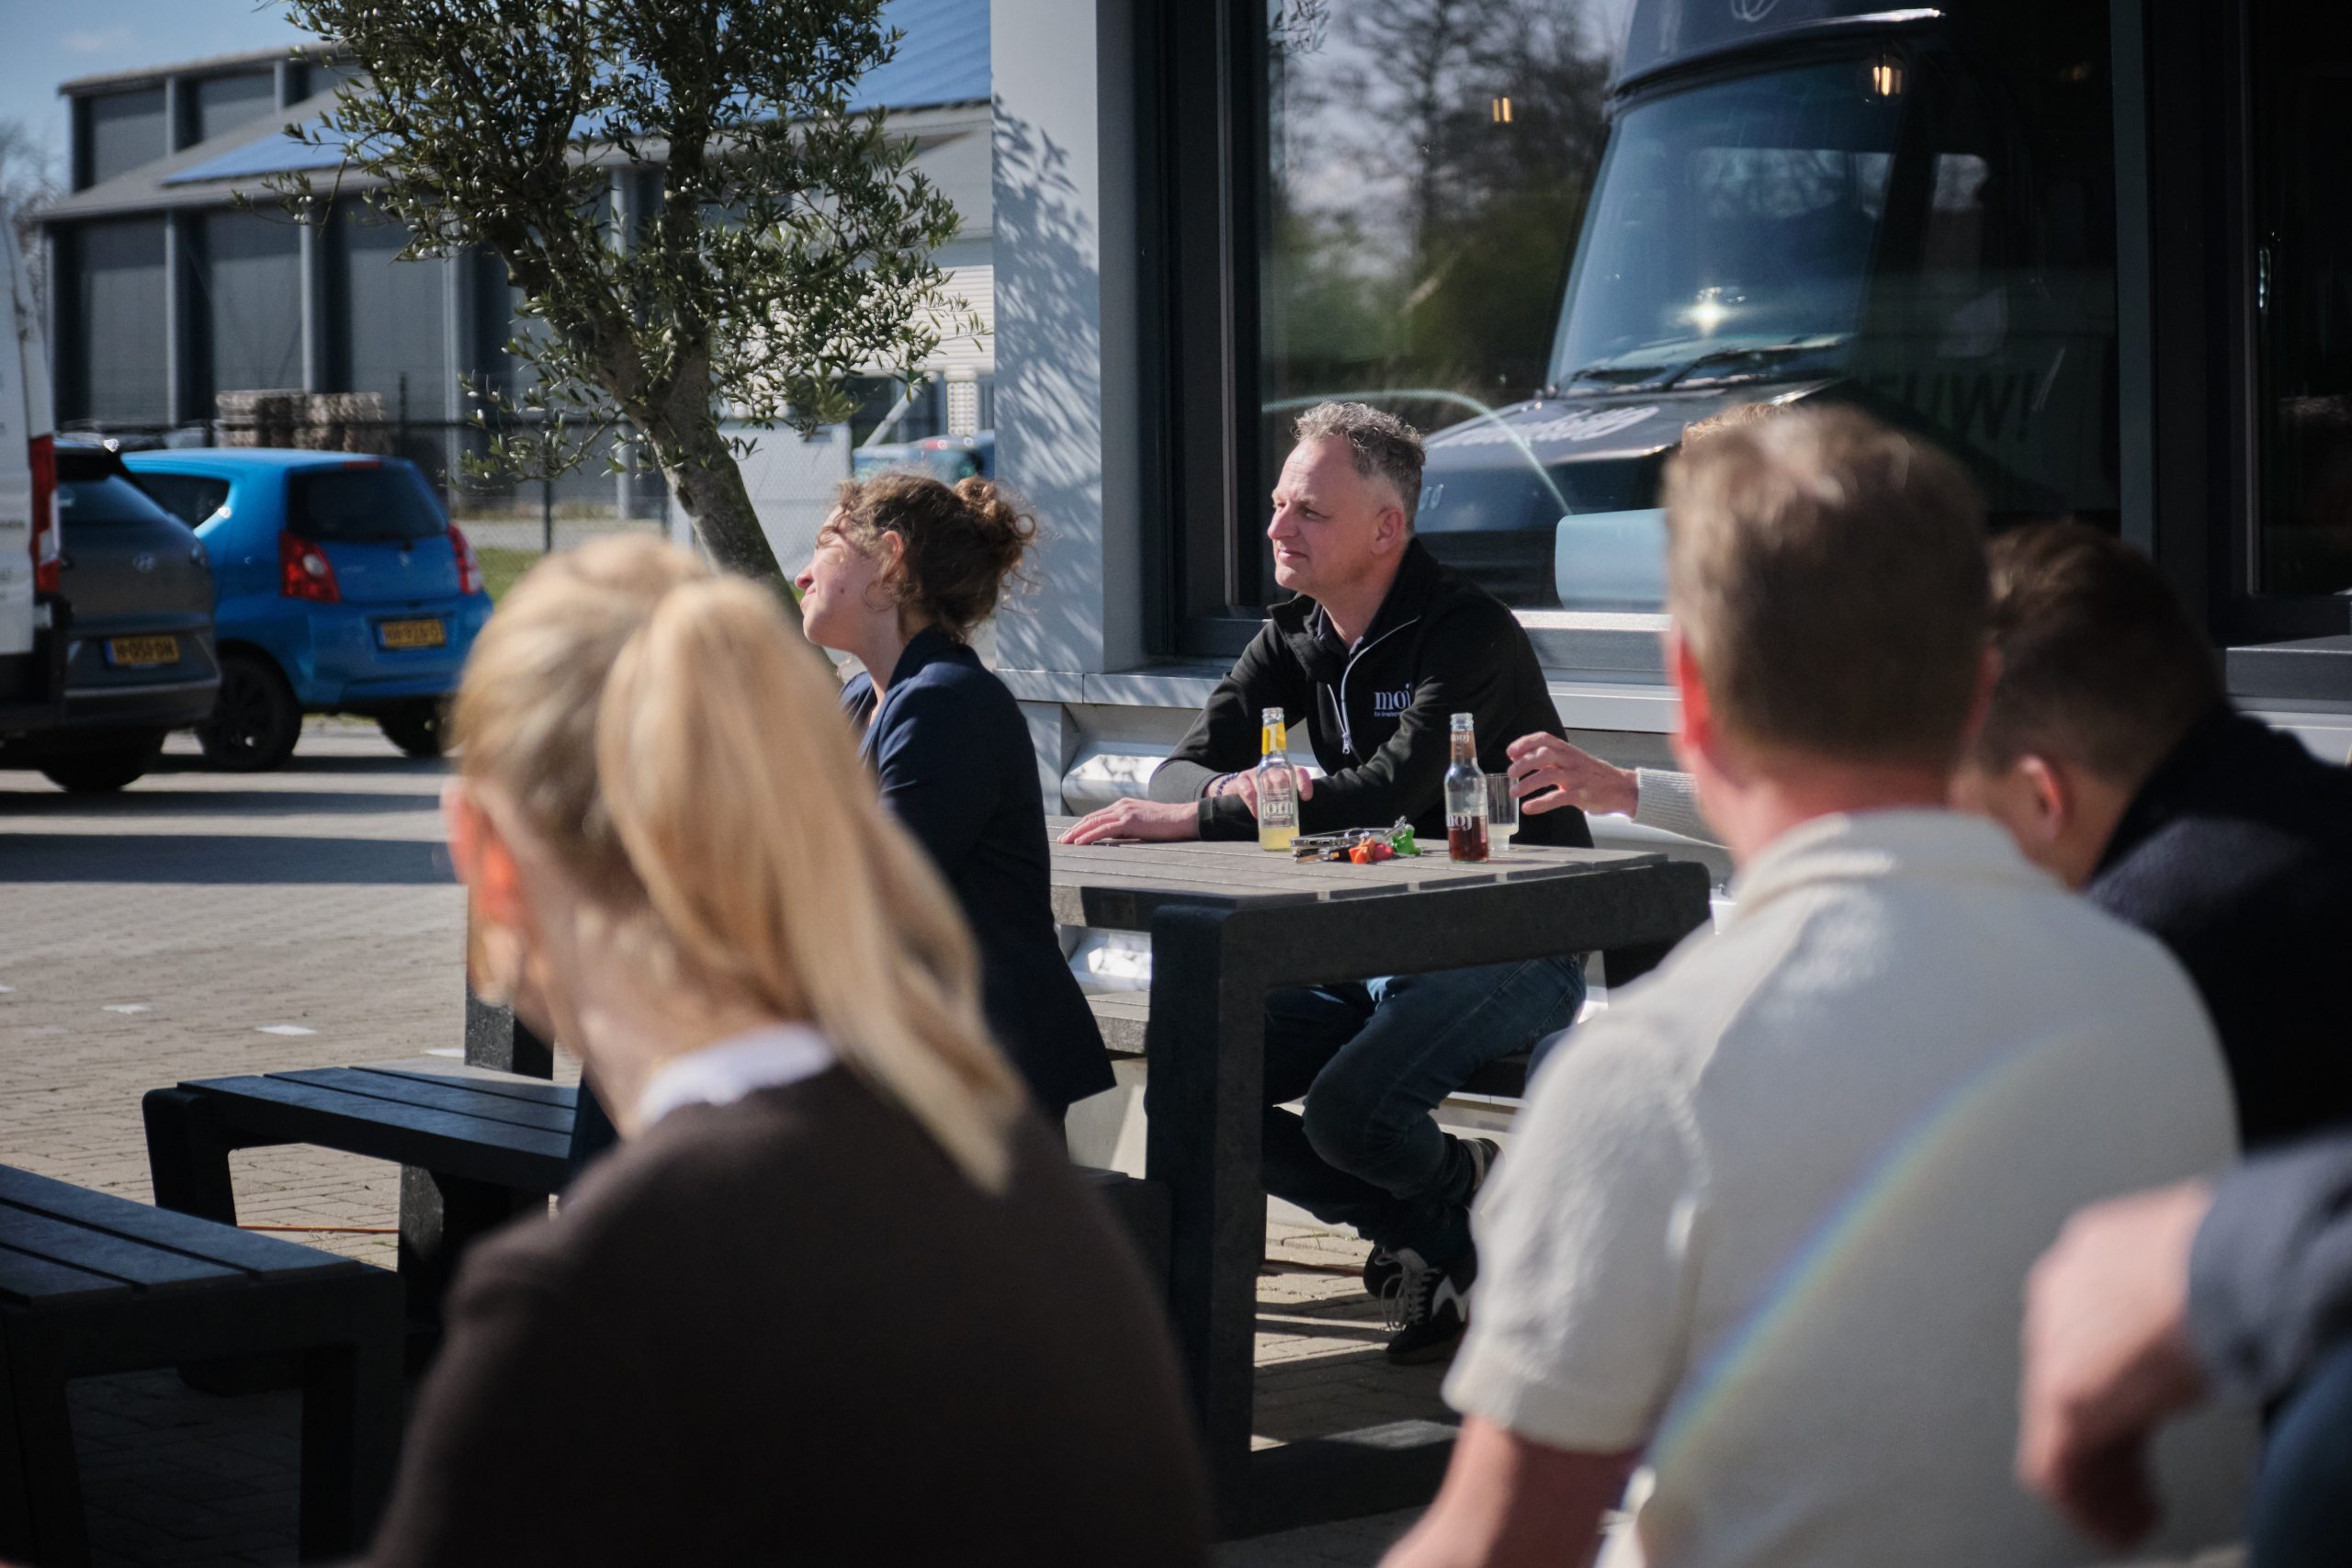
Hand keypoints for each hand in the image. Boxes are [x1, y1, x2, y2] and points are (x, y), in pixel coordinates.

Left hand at [1058, 797, 1201, 844]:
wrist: (1183, 818)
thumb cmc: (1167, 825)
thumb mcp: (1143, 825)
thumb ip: (1128, 829)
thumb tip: (1116, 839)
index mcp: (1124, 806)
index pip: (1097, 816)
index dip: (1082, 826)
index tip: (1071, 836)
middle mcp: (1121, 806)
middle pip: (1091, 818)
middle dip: (1074, 830)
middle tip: (1061, 841)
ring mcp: (1125, 811)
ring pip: (1094, 822)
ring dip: (1077, 833)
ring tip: (1065, 843)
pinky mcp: (1129, 820)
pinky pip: (1104, 829)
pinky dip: (1089, 836)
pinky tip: (1079, 843)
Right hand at [1216, 768, 1315, 818]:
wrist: (1239, 790)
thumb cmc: (1264, 795)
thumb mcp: (1278, 797)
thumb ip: (1288, 803)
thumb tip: (1296, 822)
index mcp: (1285, 772)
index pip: (1298, 772)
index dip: (1303, 783)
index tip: (1306, 797)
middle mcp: (1272, 770)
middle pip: (1281, 777)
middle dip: (1284, 793)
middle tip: (1285, 808)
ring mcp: (1256, 773)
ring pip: (1265, 782)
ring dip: (1268, 799)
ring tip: (1271, 813)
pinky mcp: (1242, 779)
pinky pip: (1247, 790)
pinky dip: (1253, 803)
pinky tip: (1257, 814)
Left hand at [1505, 734, 1638, 817]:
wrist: (1621, 788)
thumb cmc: (1592, 774)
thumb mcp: (1572, 761)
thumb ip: (1549, 760)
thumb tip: (1519, 759)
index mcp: (1567, 751)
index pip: (1544, 738)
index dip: (1525, 743)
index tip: (1511, 752)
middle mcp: (1571, 761)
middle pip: (1545, 754)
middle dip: (1524, 762)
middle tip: (1510, 773)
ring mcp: (1577, 778)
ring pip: (1549, 776)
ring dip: (1528, 784)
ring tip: (1514, 792)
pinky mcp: (1581, 795)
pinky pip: (1558, 798)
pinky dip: (1541, 803)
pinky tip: (1528, 808)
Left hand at [2017, 1180, 2214, 1549]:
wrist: (2231, 1264)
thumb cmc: (2236, 1259)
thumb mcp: (2203, 1269)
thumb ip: (2183, 1297)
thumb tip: (2205, 1318)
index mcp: (2091, 1255)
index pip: (2091, 1332)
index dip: (2118, 1384)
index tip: (2141, 1416)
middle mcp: (2058, 1294)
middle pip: (2071, 1380)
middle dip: (2106, 1436)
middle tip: (2133, 1478)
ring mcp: (2052, 1342)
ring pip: (2058, 1427)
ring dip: (2099, 1477)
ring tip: (2130, 1513)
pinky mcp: (2062, 1391)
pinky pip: (2052, 1463)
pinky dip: (2085, 1501)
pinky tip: (2122, 1523)